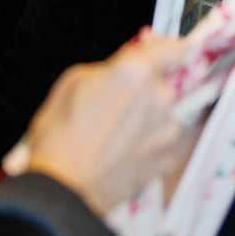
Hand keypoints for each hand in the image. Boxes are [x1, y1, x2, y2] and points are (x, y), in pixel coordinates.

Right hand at [18, 27, 192, 214]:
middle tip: (114, 103)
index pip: (173, 48)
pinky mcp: (169, 158)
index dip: (165, 49)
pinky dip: (148, 141)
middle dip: (144, 89)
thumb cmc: (60, 135)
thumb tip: (122, 69)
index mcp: (136, 72)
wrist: (64, 187)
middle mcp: (160, 98)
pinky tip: (121, 148)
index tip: (161, 52)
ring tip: (113, 132)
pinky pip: (163, 139)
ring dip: (146, 117)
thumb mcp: (72, 81)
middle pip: (164, 83)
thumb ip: (107, 68)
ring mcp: (168, 130)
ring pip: (164, 113)